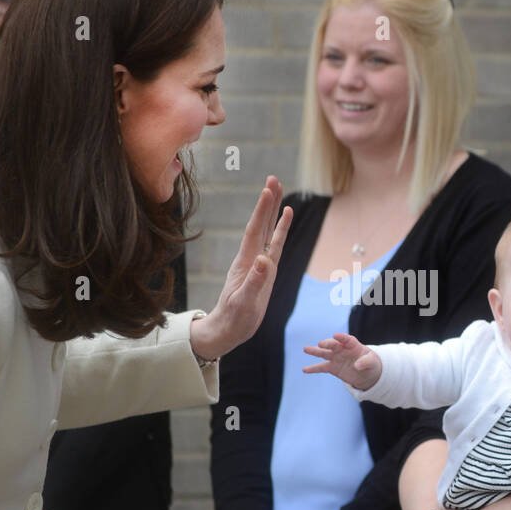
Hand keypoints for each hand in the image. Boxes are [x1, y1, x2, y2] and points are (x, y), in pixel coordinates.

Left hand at [189, 176, 292, 359]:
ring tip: (279, 191)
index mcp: (246, 264)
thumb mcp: (244, 303)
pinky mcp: (263, 272)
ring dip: (272, 212)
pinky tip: (283, 222)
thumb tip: (264, 259)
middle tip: (274, 178)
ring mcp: (258, 264)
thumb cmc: (234, 320)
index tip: (269, 189)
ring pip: (266, 232)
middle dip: (267, 202)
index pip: (255, 231)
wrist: (227, 331)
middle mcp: (251, 259)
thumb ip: (254, 282)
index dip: (262, 210)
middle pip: (260, 224)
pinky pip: (273, 246)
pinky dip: (278, 232)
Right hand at [302, 333, 381, 390]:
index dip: (341, 337)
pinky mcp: (332, 367)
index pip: (346, 339)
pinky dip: (313, 369)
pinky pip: (321, 367)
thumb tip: (357, 366)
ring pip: (324, 353)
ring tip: (305, 349)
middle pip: (333, 345)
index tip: (336, 336)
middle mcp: (342, 349)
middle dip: (327, 344)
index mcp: (353, 344)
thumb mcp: (372, 362)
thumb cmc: (370, 363)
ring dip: (315, 351)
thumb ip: (366, 362)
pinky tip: (305, 369)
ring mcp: (336, 358)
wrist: (366, 373)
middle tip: (321, 344)